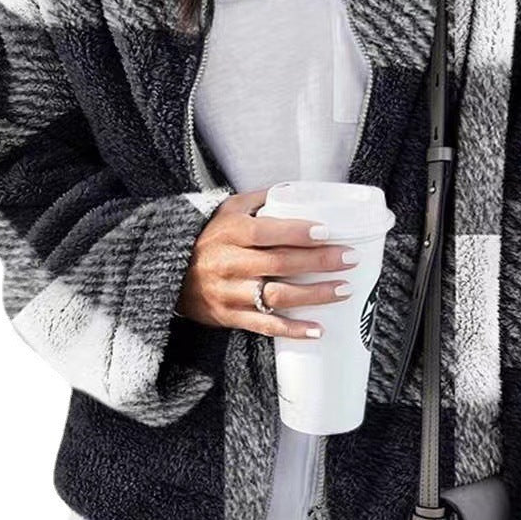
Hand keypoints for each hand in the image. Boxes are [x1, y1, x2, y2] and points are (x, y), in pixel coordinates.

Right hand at [176, 186, 358, 337]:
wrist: (171, 273)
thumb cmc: (210, 237)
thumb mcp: (228, 210)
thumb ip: (261, 199)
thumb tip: (300, 189)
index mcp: (230, 233)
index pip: (266, 232)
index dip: (297, 233)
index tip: (327, 232)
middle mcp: (229, 263)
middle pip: (280, 264)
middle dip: (319, 262)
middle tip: (349, 259)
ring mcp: (230, 292)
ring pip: (277, 296)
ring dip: (313, 296)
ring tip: (343, 290)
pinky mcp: (231, 316)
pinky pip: (265, 326)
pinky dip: (293, 330)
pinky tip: (318, 330)